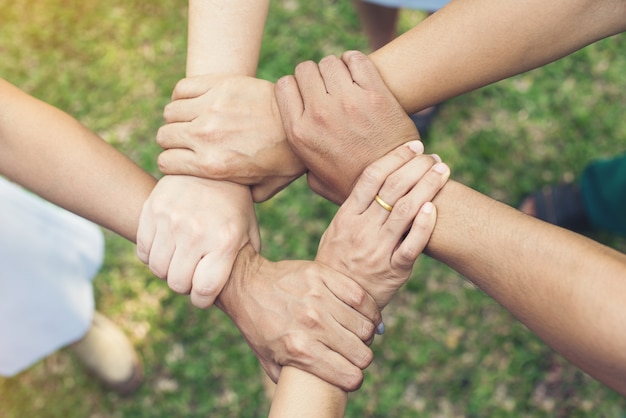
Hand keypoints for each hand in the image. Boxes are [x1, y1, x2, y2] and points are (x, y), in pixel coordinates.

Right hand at [136, 175, 259, 307]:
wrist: (212, 165)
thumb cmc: (234, 205)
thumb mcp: (249, 231)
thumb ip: (244, 261)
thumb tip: (240, 292)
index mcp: (224, 241)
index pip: (203, 290)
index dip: (202, 300)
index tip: (203, 295)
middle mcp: (196, 231)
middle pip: (177, 282)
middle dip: (184, 285)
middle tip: (191, 275)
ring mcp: (171, 219)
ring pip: (157, 268)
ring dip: (167, 270)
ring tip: (180, 259)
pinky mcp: (152, 209)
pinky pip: (143, 249)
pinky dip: (152, 254)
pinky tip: (167, 246)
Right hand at [156, 74, 305, 201]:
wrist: (301, 124)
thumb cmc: (283, 161)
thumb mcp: (260, 191)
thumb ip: (235, 197)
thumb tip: (220, 201)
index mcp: (211, 166)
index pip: (165, 163)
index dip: (172, 164)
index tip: (182, 161)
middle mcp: (205, 137)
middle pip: (164, 136)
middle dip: (173, 142)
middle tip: (187, 141)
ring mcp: (211, 109)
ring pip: (170, 112)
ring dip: (178, 118)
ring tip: (192, 122)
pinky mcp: (220, 85)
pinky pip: (182, 89)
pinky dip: (183, 96)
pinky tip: (196, 103)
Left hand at [217, 244, 381, 391]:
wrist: (246, 285)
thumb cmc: (258, 325)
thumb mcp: (269, 359)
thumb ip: (292, 379)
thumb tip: (314, 394)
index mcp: (298, 350)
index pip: (349, 376)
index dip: (354, 379)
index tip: (351, 375)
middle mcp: (311, 324)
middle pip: (361, 352)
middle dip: (361, 357)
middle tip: (354, 353)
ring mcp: (318, 298)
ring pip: (364, 325)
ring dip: (365, 333)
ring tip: (357, 333)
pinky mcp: (322, 275)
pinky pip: (360, 296)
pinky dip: (369, 309)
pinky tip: (366, 316)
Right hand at [275, 50, 419, 203]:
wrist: (394, 184)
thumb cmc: (354, 183)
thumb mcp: (316, 179)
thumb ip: (300, 160)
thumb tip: (293, 149)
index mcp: (299, 133)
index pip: (284, 86)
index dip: (296, 86)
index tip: (308, 93)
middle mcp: (319, 114)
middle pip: (306, 70)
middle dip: (316, 75)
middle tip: (329, 87)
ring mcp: (347, 102)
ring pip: (330, 62)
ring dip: (336, 68)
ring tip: (345, 81)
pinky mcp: (374, 94)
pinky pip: (356, 59)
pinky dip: (355, 61)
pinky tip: (359, 72)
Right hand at [317, 142, 449, 308]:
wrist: (336, 302)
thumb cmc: (338, 262)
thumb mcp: (336, 231)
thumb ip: (355, 208)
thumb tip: (375, 178)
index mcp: (347, 216)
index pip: (372, 177)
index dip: (395, 157)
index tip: (414, 146)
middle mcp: (362, 229)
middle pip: (393, 188)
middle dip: (417, 167)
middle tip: (434, 158)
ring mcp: (378, 249)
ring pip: (406, 210)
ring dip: (428, 187)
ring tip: (443, 172)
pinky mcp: (393, 270)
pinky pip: (412, 245)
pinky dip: (425, 225)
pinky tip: (435, 207)